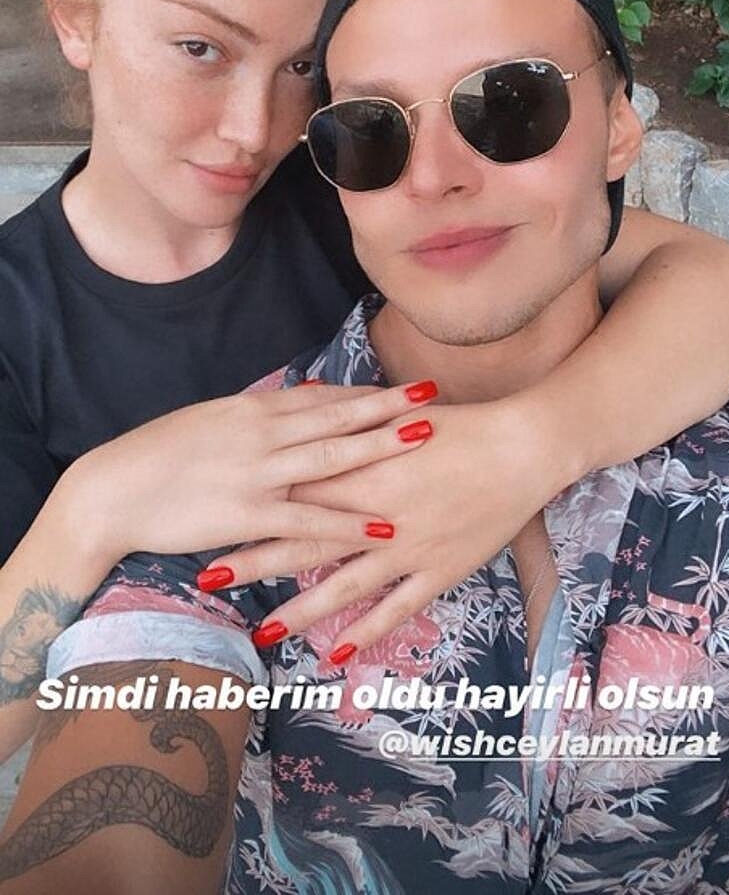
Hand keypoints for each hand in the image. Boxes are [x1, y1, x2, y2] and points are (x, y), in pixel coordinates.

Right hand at [63, 381, 438, 564]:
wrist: (113, 491)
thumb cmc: (159, 455)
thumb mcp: (211, 420)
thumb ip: (259, 413)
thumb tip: (301, 396)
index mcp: (252, 410)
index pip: (321, 398)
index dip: (364, 393)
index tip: (400, 388)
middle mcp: (261, 435)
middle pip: (336, 417)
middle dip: (387, 407)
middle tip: (430, 396)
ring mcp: (257, 474)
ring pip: (331, 458)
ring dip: (380, 448)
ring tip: (423, 440)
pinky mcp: (248, 515)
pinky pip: (308, 520)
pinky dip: (348, 523)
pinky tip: (382, 527)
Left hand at [207, 392, 568, 659]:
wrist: (519, 448)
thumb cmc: (460, 429)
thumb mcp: (398, 418)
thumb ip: (352, 427)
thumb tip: (308, 420)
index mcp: (364, 470)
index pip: (293, 490)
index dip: (252, 502)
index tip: (210, 513)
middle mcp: (378, 513)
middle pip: (306, 537)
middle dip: (256, 558)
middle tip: (208, 575)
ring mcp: (408, 547)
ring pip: (344, 584)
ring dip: (301, 609)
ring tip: (262, 632)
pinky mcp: (438, 570)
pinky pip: (396, 608)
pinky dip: (366, 632)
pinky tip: (336, 655)